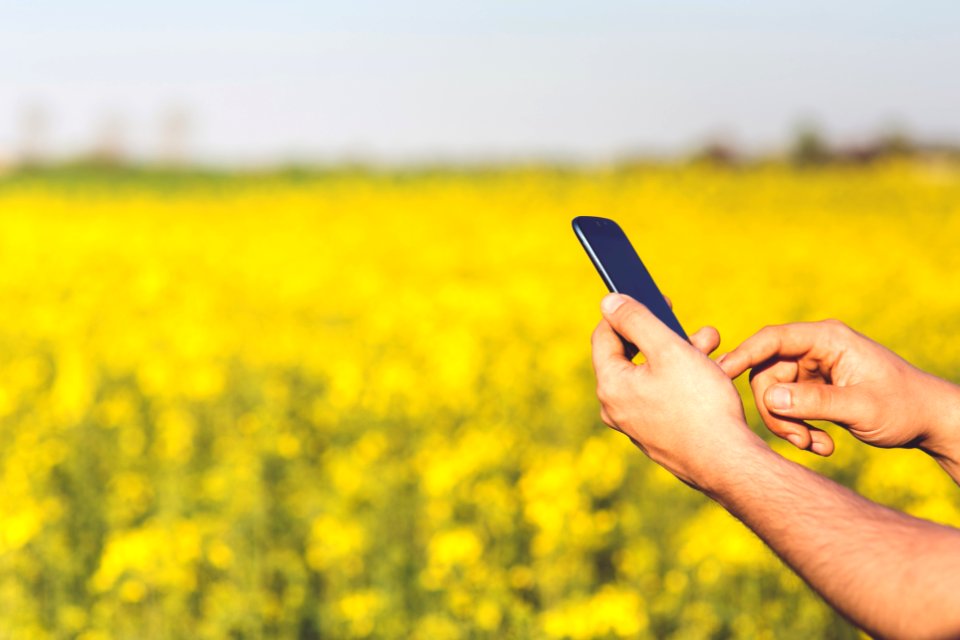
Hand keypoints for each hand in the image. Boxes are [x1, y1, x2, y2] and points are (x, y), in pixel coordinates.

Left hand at [591, 293, 764, 491]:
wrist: (728, 463)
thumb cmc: (699, 404)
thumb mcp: (669, 350)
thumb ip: (636, 320)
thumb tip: (608, 302)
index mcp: (610, 385)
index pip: (605, 335)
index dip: (628, 311)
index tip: (656, 298)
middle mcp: (616, 407)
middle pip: (633, 355)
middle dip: (665, 334)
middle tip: (696, 327)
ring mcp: (636, 424)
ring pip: (653, 375)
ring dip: (681, 354)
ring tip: (713, 344)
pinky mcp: (657, 435)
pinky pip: (664, 396)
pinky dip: (684, 380)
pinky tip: (712, 373)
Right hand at [718, 320, 959, 461]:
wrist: (930, 422)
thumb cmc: (903, 407)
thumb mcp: (860, 407)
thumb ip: (813, 402)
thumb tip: (768, 400)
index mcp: (827, 340)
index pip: (772, 340)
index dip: (743, 355)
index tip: (720, 374)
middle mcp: (816, 350)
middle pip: (767, 374)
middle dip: (776, 411)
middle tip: (798, 440)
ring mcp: (814, 370)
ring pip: (774, 395)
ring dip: (789, 425)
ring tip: (816, 446)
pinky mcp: (814, 389)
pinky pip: (789, 408)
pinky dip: (800, 428)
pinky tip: (823, 445)